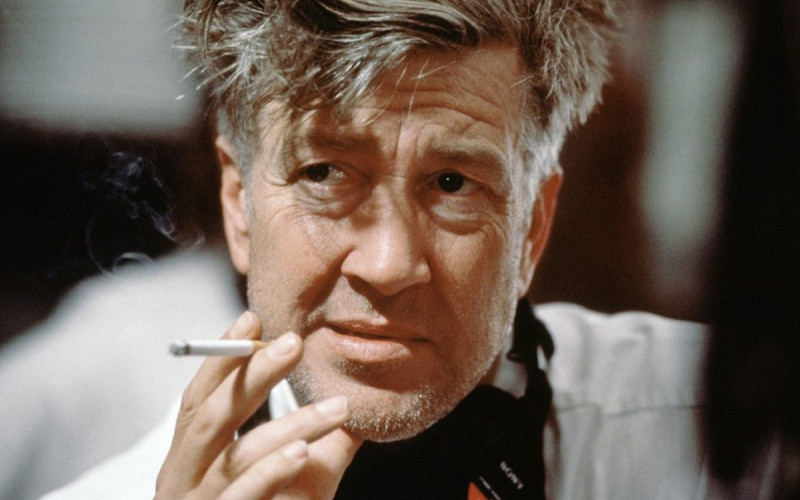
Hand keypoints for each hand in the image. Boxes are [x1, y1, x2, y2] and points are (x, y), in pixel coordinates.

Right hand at [155, 311, 362, 498]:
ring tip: (335, 407)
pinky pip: (239, 497)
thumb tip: (353, 400)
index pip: (200, 398)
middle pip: (209, 416)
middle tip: (294, 343)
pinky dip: (270, 470)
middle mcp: (182, 479)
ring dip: (288, 425)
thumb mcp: (299, 481)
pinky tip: (302, 452)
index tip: (251, 319)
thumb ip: (320, 442)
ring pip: (233, 455)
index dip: (222, 358)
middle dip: (249, 374)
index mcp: (192, 459)